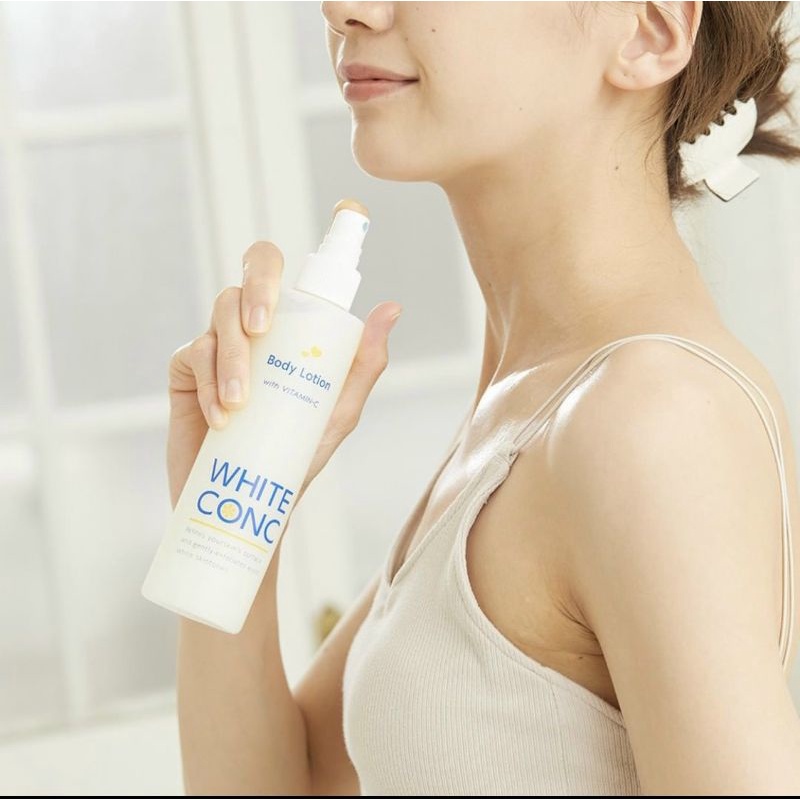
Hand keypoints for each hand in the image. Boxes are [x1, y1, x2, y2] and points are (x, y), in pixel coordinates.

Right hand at [165, 212, 401, 508]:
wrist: (248, 500)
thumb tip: (391, 308)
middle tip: (264, 327)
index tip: (349, 210)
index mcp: (297, 329)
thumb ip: (362, 365)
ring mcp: (219, 342)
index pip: (304, 273)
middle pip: (256, 271)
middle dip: (258, 286)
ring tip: (240, 401)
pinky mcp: (185, 368)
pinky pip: (193, 353)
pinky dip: (209, 380)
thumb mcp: (338, 412)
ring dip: (231, 355)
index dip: (328, 235)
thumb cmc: (298, 454)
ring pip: (222, 313)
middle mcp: (258, 324)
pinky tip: (223, 415)